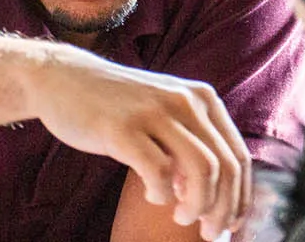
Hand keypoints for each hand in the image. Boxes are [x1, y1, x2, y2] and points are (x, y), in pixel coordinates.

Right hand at [21, 45, 251, 240]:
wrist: (63, 79)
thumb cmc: (117, 107)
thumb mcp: (165, 112)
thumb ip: (192, 144)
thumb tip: (217, 195)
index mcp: (202, 98)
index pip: (238, 156)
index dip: (240, 198)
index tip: (231, 224)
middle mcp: (185, 101)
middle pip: (225, 167)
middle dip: (222, 209)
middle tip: (209, 232)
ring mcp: (154, 112)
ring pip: (201, 170)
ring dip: (196, 205)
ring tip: (180, 216)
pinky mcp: (122, 128)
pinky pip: (158, 172)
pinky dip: (161, 193)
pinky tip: (151, 194)